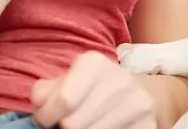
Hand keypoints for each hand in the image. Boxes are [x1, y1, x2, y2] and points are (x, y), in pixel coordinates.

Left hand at [31, 52, 156, 128]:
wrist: (134, 90)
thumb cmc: (89, 87)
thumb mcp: (64, 80)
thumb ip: (44, 91)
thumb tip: (39, 106)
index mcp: (93, 63)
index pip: (64, 100)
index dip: (46, 117)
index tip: (43, 121)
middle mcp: (119, 81)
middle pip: (75, 123)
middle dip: (61, 128)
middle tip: (61, 125)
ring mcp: (137, 104)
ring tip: (81, 126)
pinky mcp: (148, 125)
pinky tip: (99, 128)